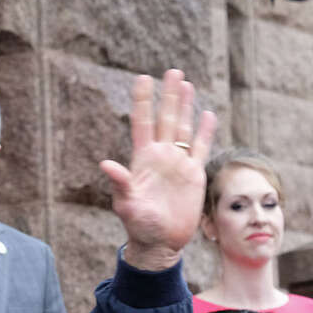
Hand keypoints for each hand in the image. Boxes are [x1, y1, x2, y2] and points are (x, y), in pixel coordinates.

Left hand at [99, 69, 217, 270]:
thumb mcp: (126, 203)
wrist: (159, 241)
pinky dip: (204, 131)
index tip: (142, 78)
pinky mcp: (193, 175)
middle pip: (165, 118)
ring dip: (185, 107)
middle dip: (168, 95)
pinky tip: (207, 114)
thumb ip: (120, 183)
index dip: (143, 101)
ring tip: (186, 84)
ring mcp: (177, 163)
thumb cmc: (138, 224)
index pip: (143, 122)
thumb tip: (105, 164)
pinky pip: (200, 148)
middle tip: (171, 71)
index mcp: (142, 159)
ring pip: (183, 128)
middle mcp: (160, 156)